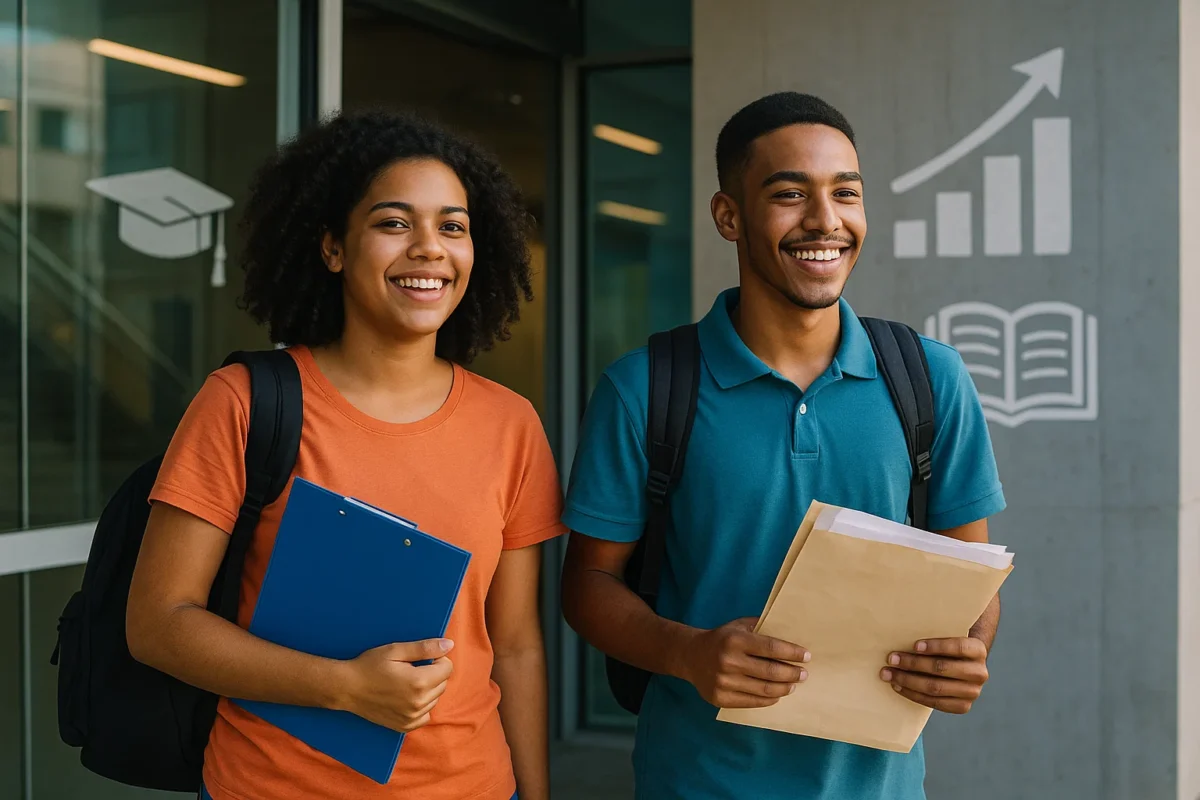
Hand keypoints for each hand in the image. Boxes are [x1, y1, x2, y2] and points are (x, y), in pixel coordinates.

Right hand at [338, 638, 454, 732]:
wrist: (347, 688)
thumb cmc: (370, 665)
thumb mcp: (396, 650)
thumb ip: (425, 648)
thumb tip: (449, 645)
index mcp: (419, 682)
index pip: (447, 668)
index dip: (438, 659)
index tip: (422, 658)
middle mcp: (418, 702)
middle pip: (443, 683)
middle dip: (433, 673)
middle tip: (412, 668)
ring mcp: (412, 717)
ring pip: (435, 698)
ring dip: (428, 689)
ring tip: (406, 682)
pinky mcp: (405, 726)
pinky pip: (426, 715)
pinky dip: (421, 706)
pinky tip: (407, 697)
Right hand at [682, 617, 809, 708]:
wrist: (690, 656)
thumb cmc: (721, 638)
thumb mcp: (738, 625)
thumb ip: (761, 626)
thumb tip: (792, 631)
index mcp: (734, 640)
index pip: (771, 647)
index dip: (792, 652)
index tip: (806, 656)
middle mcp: (728, 661)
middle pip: (771, 672)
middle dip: (792, 673)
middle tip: (803, 673)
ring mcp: (723, 682)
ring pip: (764, 690)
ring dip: (784, 688)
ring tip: (793, 684)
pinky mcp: (720, 698)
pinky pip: (752, 702)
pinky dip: (769, 699)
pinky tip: (777, 694)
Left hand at [880, 637, 988, 713]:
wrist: (962, 667)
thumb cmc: (947, 646)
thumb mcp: (948, 634)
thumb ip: (937, 630)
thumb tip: (906, 623)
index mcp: (978, 650)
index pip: (959, 647)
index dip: (936, 646)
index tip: (914, 645)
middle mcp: (979, 672)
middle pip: (942, 668)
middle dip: (913, 663)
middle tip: (891, 658)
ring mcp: (973, 692)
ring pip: (935, 687)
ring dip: (907, 680)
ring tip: (888, 673)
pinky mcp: (962, 706)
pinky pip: (934, 703)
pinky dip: (913, 694)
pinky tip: (898, 686)